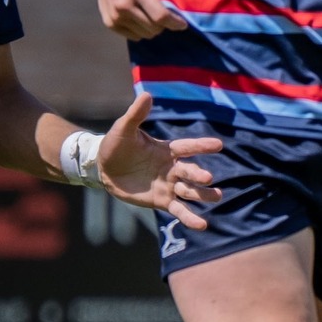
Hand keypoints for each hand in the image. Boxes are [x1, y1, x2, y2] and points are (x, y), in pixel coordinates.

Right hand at [92, 0, 188, 39]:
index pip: (160, 16)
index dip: (175, 23)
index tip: (182, 24)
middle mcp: (124, 5)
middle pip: (154, 28)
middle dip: (165, 24)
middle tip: (164, 14)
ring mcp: (115, 15)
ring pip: (145, 34)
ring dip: (153, 28)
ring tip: (151, 13)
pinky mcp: (109, 22)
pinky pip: (134, 36)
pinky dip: (141, 30)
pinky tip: (140, 17)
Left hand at [94, 92, 222, 230]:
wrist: (103, 168)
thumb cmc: (116, 145)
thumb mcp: (123, 129)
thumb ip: (136, 115)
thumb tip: (147, 95)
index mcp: (167, 150)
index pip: (188, 148)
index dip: (202, 146)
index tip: (219, 145)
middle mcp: (173, 168)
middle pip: (191, 172)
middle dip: (200, 175)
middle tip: (208, 177)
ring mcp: (169, 185)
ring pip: (191, 191)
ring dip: (204, 194)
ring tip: (217, 196)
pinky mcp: (162, 201)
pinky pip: (179, 210)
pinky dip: (190, 218)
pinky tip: (202, 225)